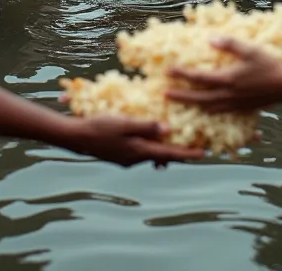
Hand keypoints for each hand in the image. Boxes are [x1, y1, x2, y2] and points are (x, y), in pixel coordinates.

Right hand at [69, 115, 203, 166]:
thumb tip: (167, 128)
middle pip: (163, 156)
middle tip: (196, 147)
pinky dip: (150, 147)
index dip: (187, 153)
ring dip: (164, 149)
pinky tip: (150, 138)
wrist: (77, 137)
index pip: (169, 153)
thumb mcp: (124, 123)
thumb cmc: (100, 126)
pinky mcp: (120, 155)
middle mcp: (135, 158)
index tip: (204, 153)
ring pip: (151, 154)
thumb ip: (145, 126)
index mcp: (138, 151)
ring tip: (176, 140)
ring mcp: (127, 159)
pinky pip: (141, 152)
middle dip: (179, 152)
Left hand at [167, 38, 281, 112]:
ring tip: (181, 103)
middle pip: (199, 97)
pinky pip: (221, 112)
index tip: (167, 71)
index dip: (182, 74)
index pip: (199, 78)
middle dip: (181, 96)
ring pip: (208, 107)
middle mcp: (228, 94)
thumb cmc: (269, 65)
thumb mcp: (250, 49)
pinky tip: (206, 110)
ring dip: (193, 105)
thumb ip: (230, 44)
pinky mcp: (242, 109)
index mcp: (228, 79)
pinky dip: (209, 112)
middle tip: (165, 94)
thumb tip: (211, 39)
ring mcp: (235, 104)